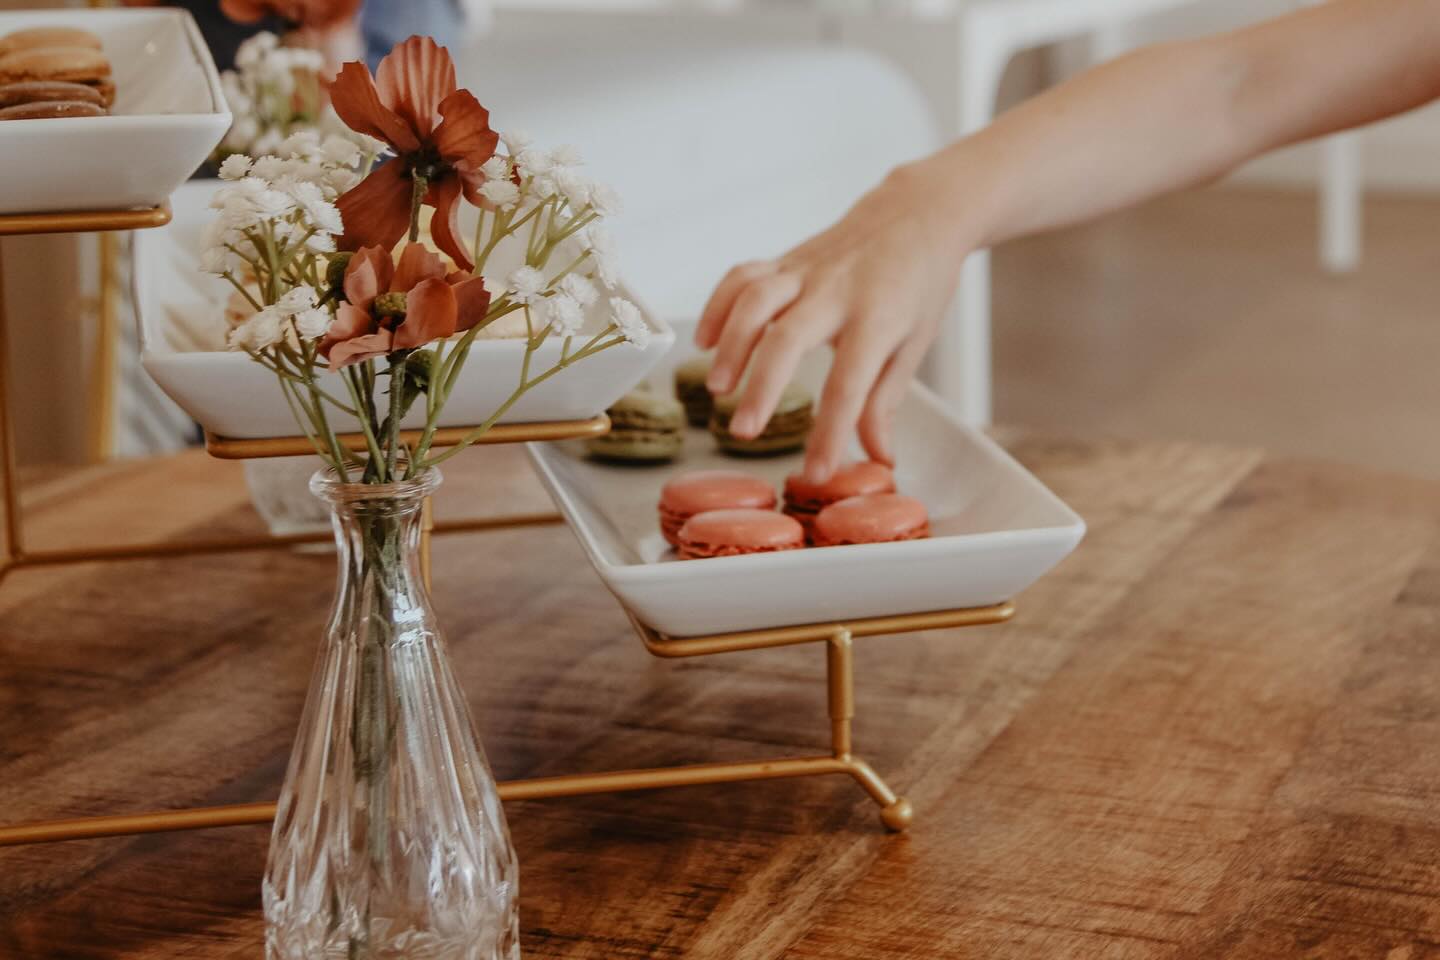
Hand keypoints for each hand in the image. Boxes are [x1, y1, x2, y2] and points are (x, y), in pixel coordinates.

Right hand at [696, 160, 972, 482]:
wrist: (916, 211)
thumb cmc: (919, 284)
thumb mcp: (914, 343)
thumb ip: (885, 401)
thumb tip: (876, 457)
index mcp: (880, 318)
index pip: (849, 386)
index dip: (829, 434)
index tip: (815, 473)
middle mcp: (838, 291)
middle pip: (789, 338)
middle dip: (762, 388)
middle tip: (743, 432)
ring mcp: (807, 270)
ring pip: (756, 300)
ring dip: (731, 344)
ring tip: (717, 388)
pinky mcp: (786, 259)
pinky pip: (742, 276)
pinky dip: (717, 306)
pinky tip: (704, 342)